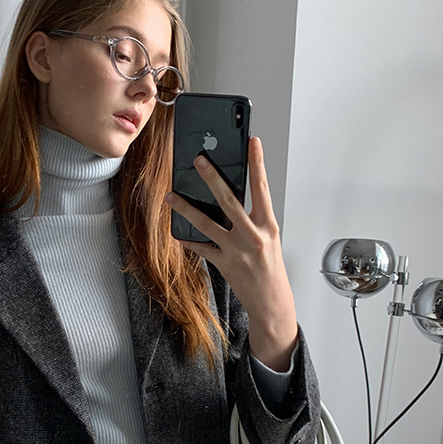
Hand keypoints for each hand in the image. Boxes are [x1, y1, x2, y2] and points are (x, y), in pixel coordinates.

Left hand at [166, 137, 297, 370]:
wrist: (271, 302)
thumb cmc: (271, 268)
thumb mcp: (269, 238)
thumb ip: (253, 218)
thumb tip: (229, 197)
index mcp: (268, 226)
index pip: (262, 188)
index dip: (258, 163)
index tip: (252, 142)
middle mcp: (252, 237)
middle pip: (229, 201)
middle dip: (212, 178)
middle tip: (199, 161)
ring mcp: (236, 251)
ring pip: (207, 224)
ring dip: (186, 209)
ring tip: (171, 196)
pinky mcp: (223, 265)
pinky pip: (201, 248)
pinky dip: (188, 239)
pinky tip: (177, 231)